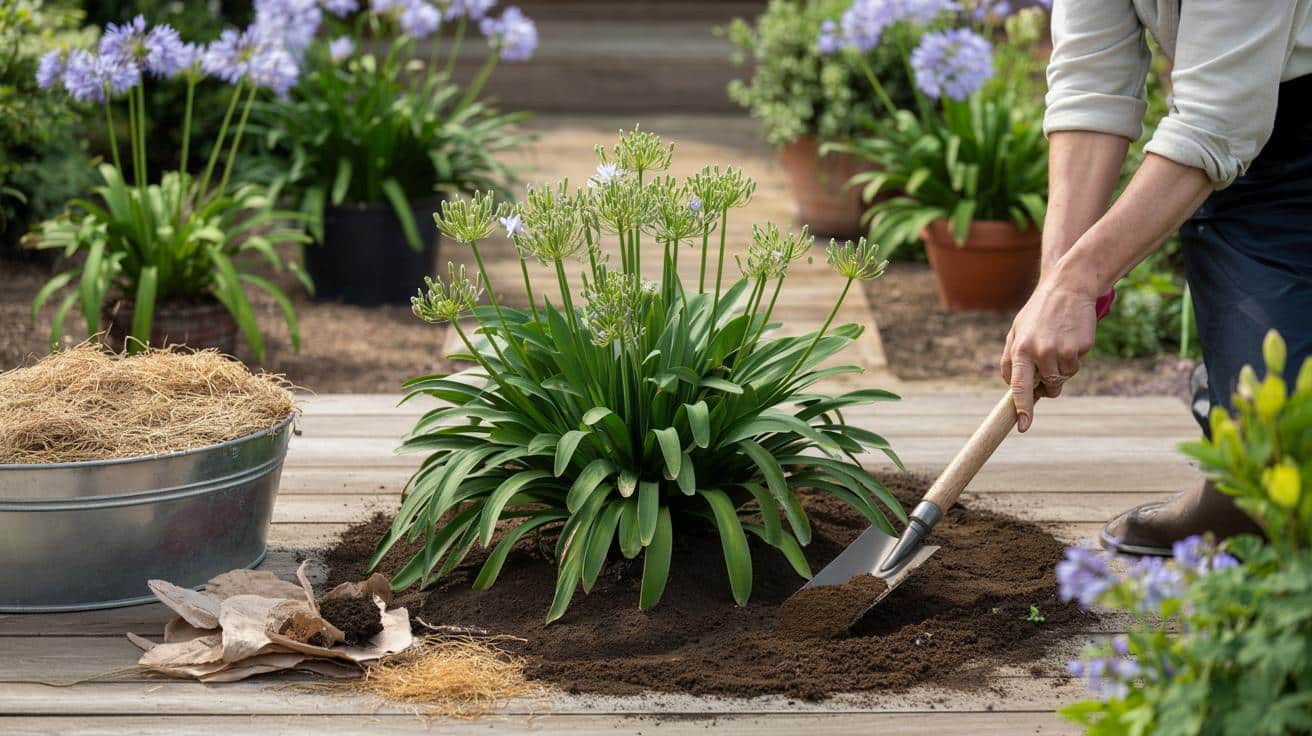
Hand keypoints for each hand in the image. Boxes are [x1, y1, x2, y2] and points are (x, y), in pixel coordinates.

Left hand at [1000, 270, 1097, 431]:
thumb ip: (1011, 360)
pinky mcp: (1078, 348)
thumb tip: (1012, 387)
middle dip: (1047, 386)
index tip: (1023, 426)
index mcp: (1019, 350)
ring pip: (1062, 378)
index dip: (1021, 408)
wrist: (1068, 287)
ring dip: (1062, 368)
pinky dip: (1073, 357)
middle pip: (1046, 387)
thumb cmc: (1039, 313)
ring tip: (1057, 342)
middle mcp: (1039, 353)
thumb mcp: (1016, 332)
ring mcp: (1060, 351)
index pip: (1019, 387)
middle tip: (1048, 364)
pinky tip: (1070, 337)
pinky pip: (1075, 366)